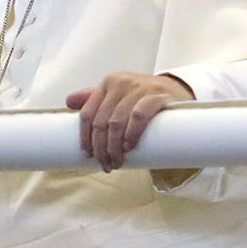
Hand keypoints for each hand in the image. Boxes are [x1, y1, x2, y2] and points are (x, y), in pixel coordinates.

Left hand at [66, 72, 194, 170]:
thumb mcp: (119, 95)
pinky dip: (131, 134)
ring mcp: (139, 88)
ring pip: (116, 122)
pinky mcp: (157, 96)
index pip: (88, 113)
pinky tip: (130, 147)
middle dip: (101, 148)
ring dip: (114, 147)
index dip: (84, 137)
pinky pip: (138, 116)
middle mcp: (121, 83)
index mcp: (108, 83)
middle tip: (106, 164)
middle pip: (101, 122)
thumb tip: (68, 102)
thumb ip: (96, 99)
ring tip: (117, 161)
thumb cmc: (143, 98)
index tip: (87, 155)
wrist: (178, 90)